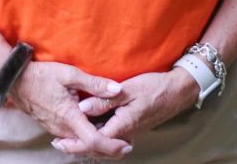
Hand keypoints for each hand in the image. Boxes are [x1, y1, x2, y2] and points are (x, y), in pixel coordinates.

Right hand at [8, 61, 131, 157]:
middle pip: (89, 148)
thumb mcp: (69, 74)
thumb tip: (117, 89)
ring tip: (116, 139)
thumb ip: (94, 83)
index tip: (126, 145)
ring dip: (99, 145)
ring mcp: (57, 130)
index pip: (93, 140)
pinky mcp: (54, 127)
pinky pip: (73, 139)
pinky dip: (87, 140)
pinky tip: (97, 131)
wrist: (16, 81)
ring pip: (81, 145)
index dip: (111, 146)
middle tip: (127, 144)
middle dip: (109, 149)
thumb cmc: (41, 75)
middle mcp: (63, 129)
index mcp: (69, 117)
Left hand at [53, 68, 198, 157]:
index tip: (60, 141)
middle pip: (99, 148)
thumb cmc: (154, 87)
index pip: (95, 141)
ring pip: (105, 145)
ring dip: (87, 143)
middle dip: (78, 147)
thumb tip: (82, 108)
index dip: (77, 143)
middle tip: (58, 143)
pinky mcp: (131, 128)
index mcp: (123, 125)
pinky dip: (97, 137)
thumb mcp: (128, 89)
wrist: (177, 92)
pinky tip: (88, 128)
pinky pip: (111, 138)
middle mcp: (126, 134)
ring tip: (67, 138)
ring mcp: (130, 132)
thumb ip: (104, 99)